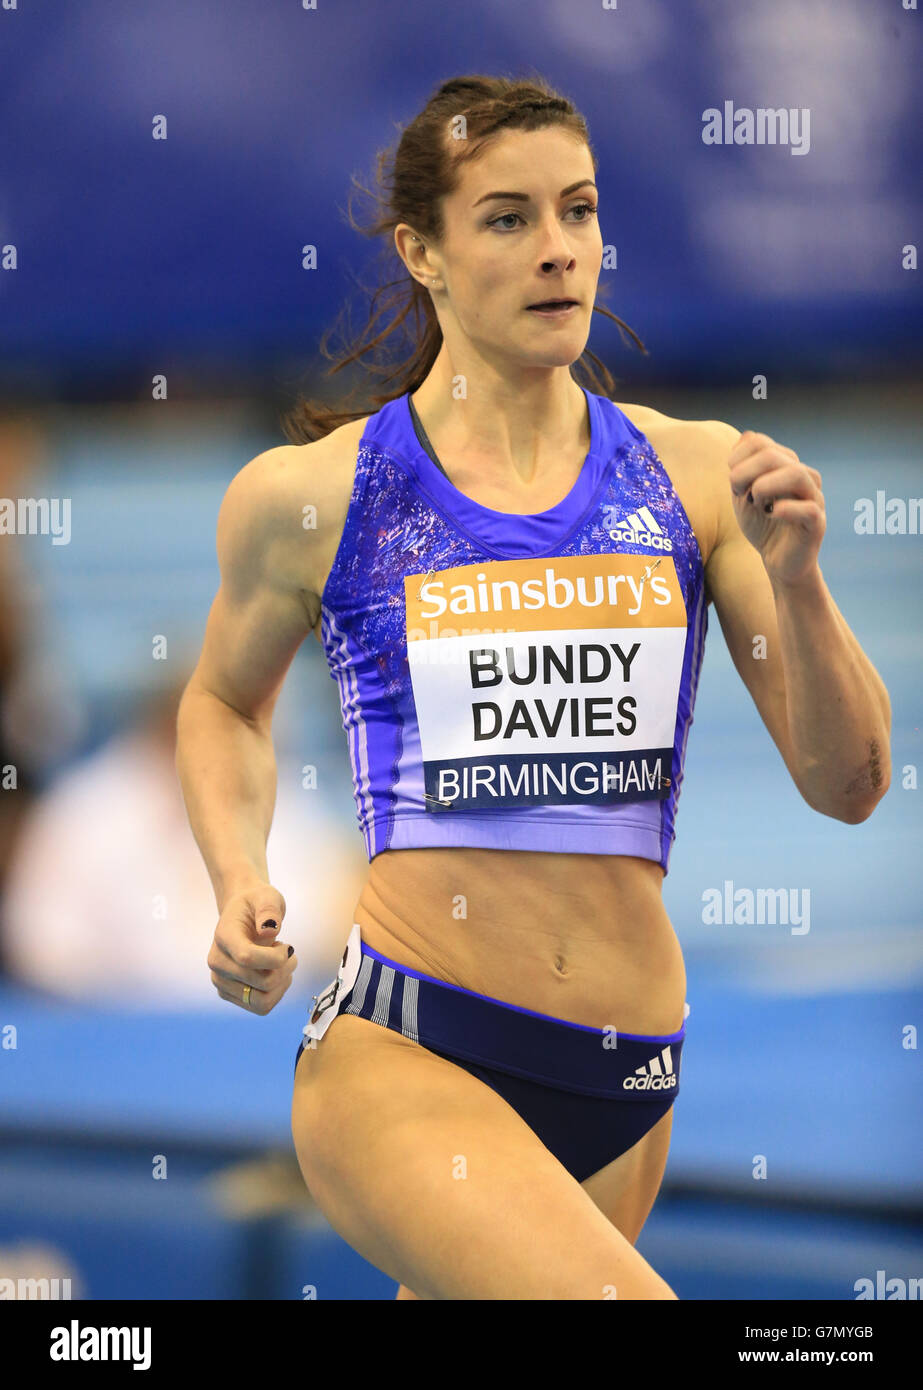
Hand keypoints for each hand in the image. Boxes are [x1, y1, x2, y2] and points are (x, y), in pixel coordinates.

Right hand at [207, 880, 296, 1014]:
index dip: (276, 957)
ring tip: (284, 965)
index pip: (247, 958)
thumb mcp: (267, 896)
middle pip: (261, 982)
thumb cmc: (256, 904)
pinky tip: (277, 974)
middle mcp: (217, 963)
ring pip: (261, 1001)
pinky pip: (260, 1006)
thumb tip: (269, 930)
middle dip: (285, 969)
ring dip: (281, 985)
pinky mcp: (229, 994)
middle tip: (290, 953)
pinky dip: (276, 993)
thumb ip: (269, 909)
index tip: (288, 945)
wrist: (242, 914)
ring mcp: (221, 981)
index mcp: (223, 937)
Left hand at [727, 430, 825, 586]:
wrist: (779, 562)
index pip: (760, 442)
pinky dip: (786, 508)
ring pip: (796, 474)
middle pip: (773, 455)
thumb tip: (745, 436)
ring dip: (765, 486)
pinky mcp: (817, 523)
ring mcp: (813, 498)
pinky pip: (809, 509)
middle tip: (739, 494)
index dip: (738, 459)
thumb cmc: (762, 526)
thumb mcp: (744, 495)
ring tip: (756, 502)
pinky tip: (772, 513)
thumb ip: (741, 467)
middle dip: (745, 473)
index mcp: (786, 465)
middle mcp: (803, 476)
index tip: (733, 484)